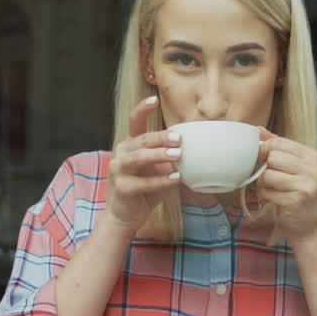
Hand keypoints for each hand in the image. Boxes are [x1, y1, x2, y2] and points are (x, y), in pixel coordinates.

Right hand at [103, 96, 181, 232]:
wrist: (126, 216)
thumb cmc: (145, 190)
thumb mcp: (159, 170)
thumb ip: (170, 159)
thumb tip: (198, 149)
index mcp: (130, 144)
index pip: (135, 122)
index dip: (143, 109)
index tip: (154, 99)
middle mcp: (122, 153)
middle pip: (142, 139)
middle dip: (161, 137)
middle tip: (180, 138)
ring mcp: (118, 170)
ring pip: (139, 158)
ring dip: (159, 155)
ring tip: (178, 154)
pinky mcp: (121, 187)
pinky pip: (143, 182)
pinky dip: (161, 180)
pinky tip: (176, 179)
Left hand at [256, 129, 316, 244]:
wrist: (312, 226)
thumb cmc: (301, 194)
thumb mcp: (296, 168)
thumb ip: (279, 148)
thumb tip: (258, 130)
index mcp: (312, 156)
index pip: (279, 142)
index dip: (266, 150)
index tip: (264, 160)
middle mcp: (312, 169)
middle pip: (273, 156)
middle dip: (264, 167)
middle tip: (268, 177)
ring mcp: (306, 185)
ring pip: (268, 174)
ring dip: (263, 183)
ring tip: (271, 189)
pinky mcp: (295, 200)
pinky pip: (267, 191)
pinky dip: (264, 195)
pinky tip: (273, 199)